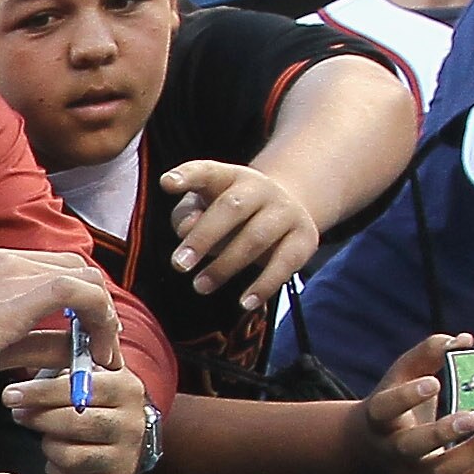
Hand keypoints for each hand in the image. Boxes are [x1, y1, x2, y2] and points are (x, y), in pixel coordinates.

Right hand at [0, 247, 123, 400]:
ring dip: (105, 319)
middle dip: (101, 310)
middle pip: (82, 271)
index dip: (84, 304)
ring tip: (105, 357)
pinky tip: (97, 353)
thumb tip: (70, 351)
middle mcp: (8, 260)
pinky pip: (81, 293)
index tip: (89, 339)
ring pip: (88, 280)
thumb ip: (33, 343)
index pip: (59, 271)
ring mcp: (14, 273)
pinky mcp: (20, 296)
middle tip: (103, 349)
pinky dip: (100, 320)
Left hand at [4, 364, 147, 473]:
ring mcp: (125, 456)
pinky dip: (56, 468)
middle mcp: (131, 424)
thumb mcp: (92, 376)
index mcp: (126, 390)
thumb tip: (28, 355)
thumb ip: (66, 365)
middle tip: (20, 413)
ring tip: (48, 435)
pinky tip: (60, 455)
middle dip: (39, 418)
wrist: (132, 438)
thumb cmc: (101, 403)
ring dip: (49, 444)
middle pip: (74, 423)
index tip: (12, 394)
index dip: (41, 392)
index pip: (80, 389)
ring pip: (69, 454)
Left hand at [160, 158, 320, 301]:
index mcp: (230, 177)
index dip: (188, 176)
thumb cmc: (230, 216)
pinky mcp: (305, 237)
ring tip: (200, 286)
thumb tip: (185, 231)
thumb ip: (187, 216)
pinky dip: (264, 284)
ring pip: (256, 238)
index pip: (207, 171)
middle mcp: (261, 188)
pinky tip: (245, 302)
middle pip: (232, 208)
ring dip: (225, 266)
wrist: (286, 212)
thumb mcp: (203, 209)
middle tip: (179, 264)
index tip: (168, 184)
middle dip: (204, 237)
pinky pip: (285, 263)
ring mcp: (286, 211)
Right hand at [359, 330, 473, 473]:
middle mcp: (390, 449)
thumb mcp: (402, 376)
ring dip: (471, 454)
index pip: (385, 408)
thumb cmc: (394, 406)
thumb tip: (462, 340)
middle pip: (410, 448)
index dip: (407, 397)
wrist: (368, 447)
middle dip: (442, 434)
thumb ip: (428, 355)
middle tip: (472, 416)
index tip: (433, 383)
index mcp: (379, 417)